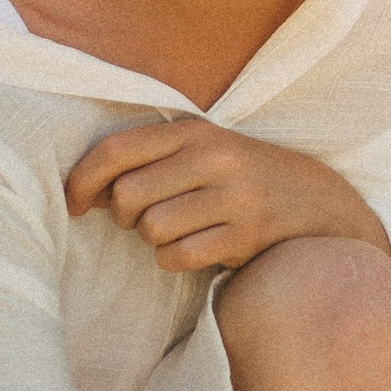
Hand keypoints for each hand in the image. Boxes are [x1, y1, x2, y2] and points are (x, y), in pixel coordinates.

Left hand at [67, 118, 390, 274]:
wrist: (317, 201)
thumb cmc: (238, 176)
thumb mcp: (201, 148)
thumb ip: (147, 156)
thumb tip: (81, 191)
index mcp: (193, 130)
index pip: (115, 151)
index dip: (81, 180)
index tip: (73, 204)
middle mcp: (213, 158)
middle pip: (127, 196)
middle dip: (122, 216)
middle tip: (140, 218)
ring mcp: (233, 197)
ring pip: (152, 229)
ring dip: (152, 240)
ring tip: (175, 230)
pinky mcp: (246, 236)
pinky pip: (178, 257)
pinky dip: (173, 260)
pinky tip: (191, 249)